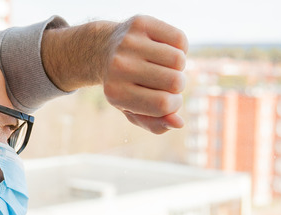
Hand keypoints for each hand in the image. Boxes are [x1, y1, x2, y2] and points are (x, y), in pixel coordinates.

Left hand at [41, 16, 187, 133]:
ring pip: (179, 60)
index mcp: (116, 93)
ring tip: (163, 65)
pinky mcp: (140, 23)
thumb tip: (179, 123)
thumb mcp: (133, 110)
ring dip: (178, 66)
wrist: (101, 49)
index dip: (174, 104)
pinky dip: (179, 47)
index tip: (168, 100)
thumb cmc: (123, 85)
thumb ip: (155, 124)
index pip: (164, 104)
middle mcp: (120, 66)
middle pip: (175, 82)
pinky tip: (164, 49)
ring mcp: (129, 42)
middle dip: (177, 85)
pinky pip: (180, 39)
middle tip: (163, 81)